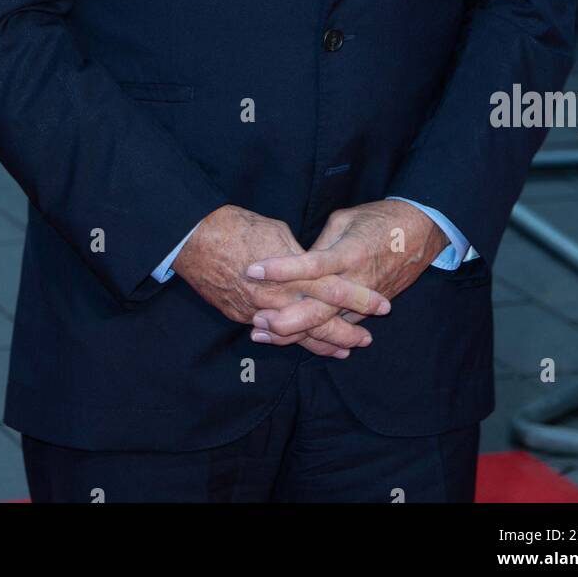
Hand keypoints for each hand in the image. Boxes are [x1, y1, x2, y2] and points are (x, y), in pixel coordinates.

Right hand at [173, 204, 391, 355]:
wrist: (194, 237)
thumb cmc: (237, 225)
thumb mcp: (276, 231)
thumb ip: (298, 253)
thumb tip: (310, 263)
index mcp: (294, 270)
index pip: (335, 289)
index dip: (360, 299)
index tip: (382, 306)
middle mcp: (280, 296)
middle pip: (321, 321)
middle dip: (346, 333)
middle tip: (366, 341)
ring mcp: (259, 310)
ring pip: (298, 334)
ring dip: (322, 344)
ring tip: (343, 351)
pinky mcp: (241, 315)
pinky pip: (272, 334)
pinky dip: (291, 340)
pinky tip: (303, 344)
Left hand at [245, 201, 448, 344]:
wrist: (420, 233)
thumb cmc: (379, 219)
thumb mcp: (346, 220)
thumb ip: (320, 244)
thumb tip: (295, 262)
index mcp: (349, 252)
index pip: (311, 265)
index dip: (281, 269)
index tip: (252, 269)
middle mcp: (356, 281)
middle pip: (318, 308)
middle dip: (285, 317)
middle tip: (254, 319)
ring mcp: (364, 300)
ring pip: (327, 325)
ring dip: (295, 333)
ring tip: (263, 334)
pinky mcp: (369, 310)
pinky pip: (340, 328)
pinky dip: (317, 338)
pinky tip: (293, 342)